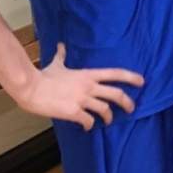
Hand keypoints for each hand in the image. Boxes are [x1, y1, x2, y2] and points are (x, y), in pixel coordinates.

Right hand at [13, 43, 143, 129]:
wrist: (31, 88)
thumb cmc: (43, 76)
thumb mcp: (57, 64)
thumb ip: (62, 56)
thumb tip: (61, 45)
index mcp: (88, 75)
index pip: (115, 73)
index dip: (131, 77)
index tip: (142, 82)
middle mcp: (89, 87)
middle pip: (116, 94)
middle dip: (127, 102)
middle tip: (132, 108)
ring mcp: (82, 100)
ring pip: (104, 110)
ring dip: (108, 117)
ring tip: (108, 121)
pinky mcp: (74, 112)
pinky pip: (88, 121)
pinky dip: (90, 125)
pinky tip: (88, 127)